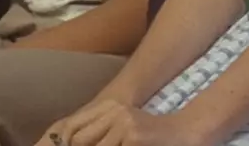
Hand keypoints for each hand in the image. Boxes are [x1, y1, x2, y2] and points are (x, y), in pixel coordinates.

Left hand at [36, 100, 200, 145]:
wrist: (185, 132)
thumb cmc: (152, 137)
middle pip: (79, 139)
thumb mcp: (123, 129)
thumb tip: (72, 142)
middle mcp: (113, 111)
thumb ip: (101, 134)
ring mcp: (122, 123)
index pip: (72, 127)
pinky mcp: (132, 136)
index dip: (63, 142)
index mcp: (108, 107)